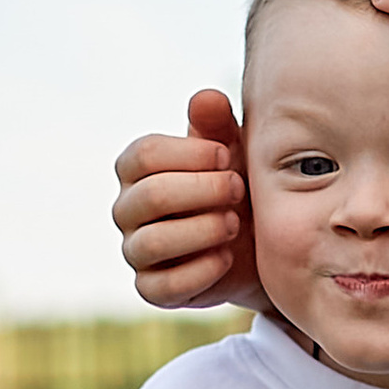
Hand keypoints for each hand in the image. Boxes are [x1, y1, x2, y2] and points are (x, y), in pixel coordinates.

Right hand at [113, 89, 256, 310]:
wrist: (260, 243)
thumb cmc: (236, 185)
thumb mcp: (233, 151)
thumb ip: (217, 125)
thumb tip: (205, 98)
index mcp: (137, 170)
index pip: (143, 155)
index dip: (189, 154)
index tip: (227, 155)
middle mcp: (128, 210)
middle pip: (149, 196)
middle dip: (201, 190)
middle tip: (237, 188)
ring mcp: (137, 252)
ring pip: (152, 243)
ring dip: (201, 230)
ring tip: (233, 222)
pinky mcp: (153, 289)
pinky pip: (162, 286)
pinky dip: (199, 271)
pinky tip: (227, 257)